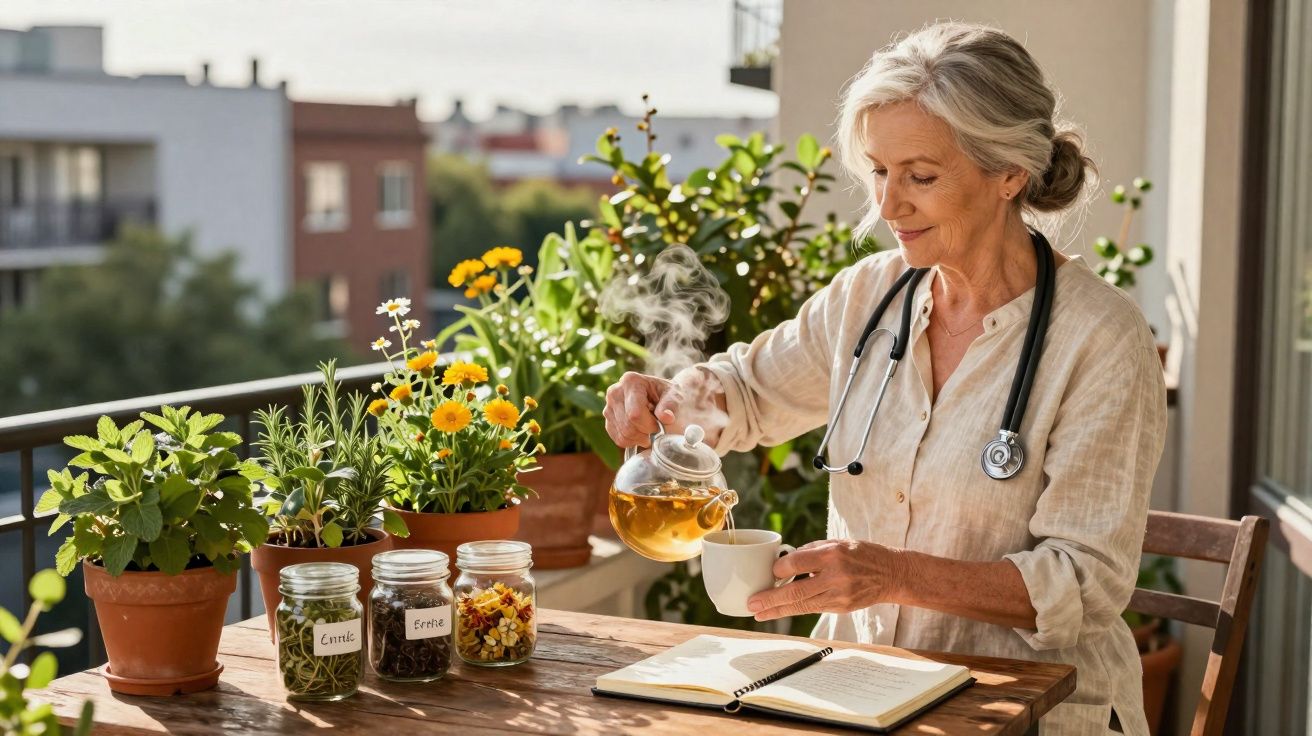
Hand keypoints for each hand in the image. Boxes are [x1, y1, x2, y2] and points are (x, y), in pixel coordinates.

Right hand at [602, 372, 682, 447]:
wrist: (662, 395)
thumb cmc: (668, 394)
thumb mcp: (675, 395)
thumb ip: (671, 405)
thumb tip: (666, 417)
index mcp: (631, 381)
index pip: (634, 414)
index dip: (649, 425)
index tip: (660, 424)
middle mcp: (615, 391)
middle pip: (627, 426)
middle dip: (645, 433)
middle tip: (656, 428)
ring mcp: (608, 405)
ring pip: (623, 435)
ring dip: (640, 438)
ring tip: (649, 428)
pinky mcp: (608, 418)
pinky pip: (618, 439)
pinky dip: (632, 441)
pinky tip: (641, 432)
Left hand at [745, 539, 903, 620]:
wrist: (891, 573)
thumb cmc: (861, 553)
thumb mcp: (836, 543)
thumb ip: (810, 552)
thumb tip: (783, 562)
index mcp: (833, 554)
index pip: (797, 563)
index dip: (779, 569)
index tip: (772, 572)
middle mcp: (836, 576)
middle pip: (796, 591)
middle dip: (771, 599)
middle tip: (752, 603)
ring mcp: (840, 595)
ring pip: (802, 605)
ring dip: (778, 611)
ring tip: (758, 613)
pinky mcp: (842, 608)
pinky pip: (813, 609)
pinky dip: (795, 610)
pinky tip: (779, 612)